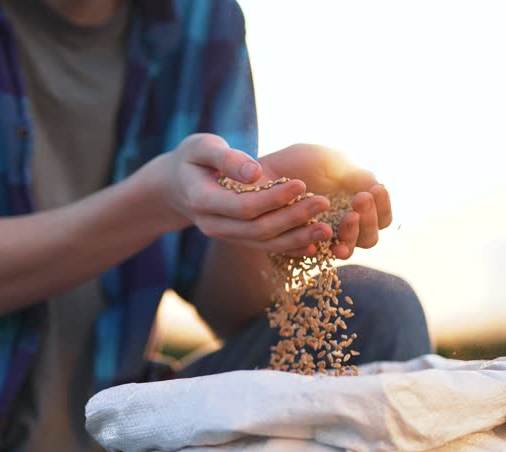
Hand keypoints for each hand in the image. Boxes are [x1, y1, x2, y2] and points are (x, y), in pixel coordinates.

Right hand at [139, 134, 331, 255]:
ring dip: (297, 238)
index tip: (301, 184)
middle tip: (323, 203)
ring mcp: (225, 235)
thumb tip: (255, 172)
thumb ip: (227, 158)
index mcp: (202, 200)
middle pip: (257, 229)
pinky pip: (265, 248)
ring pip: (263, 243)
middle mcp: (213, 224)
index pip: (242, 206)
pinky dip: (290, 249)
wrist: (176, 185)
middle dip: (292, 219)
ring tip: (328, 230)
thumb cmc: (192, 159)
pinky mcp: (237, 239)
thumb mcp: (201, 148)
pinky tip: (316, 246)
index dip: (273, 199)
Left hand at [258, 144, 392, 258]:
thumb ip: (354, 174)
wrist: (257, 170)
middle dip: (369, 219)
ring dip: (351, 234)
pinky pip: (313, 255)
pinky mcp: (296, 250)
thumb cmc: (296, 163)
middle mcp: (341, 229)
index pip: (382, 218)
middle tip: (359, 199)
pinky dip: (321, 246)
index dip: (384, 207)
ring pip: (346, 250)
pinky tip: (323, 233)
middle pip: (369, 238)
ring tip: (347, 216)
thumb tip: (376, 188)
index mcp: (355, 209)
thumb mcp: (329, 161)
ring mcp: (320, 242)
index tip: (375, 189)